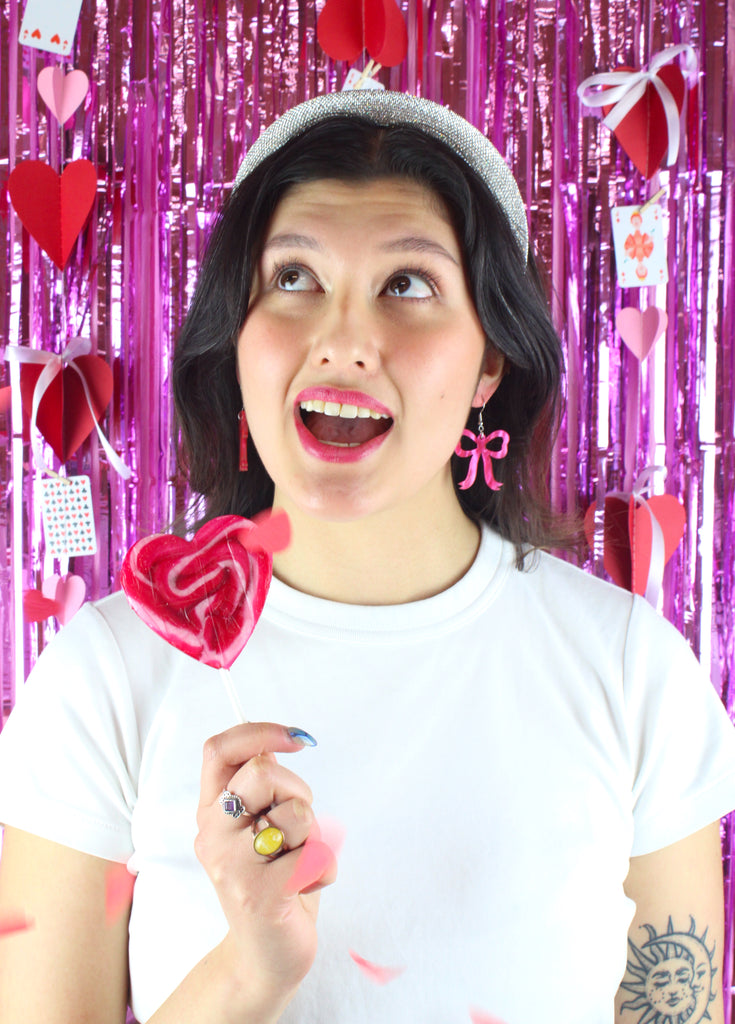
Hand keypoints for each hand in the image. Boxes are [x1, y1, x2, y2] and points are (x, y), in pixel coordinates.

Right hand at [194, 722, 335, 1009]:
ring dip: (314, 836)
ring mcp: (231, 865)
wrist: (264, 958)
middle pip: (263, 772)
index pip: (218, 749)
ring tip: (297, 863)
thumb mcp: (260, 826)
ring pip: (296, 812)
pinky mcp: (259, 894)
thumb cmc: (273, 881)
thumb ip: (262, 788)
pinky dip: (325, 869)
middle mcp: (212, 834)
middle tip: (297, 827)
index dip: (259, 732)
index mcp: (211, 812)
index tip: (297, 739)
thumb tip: (283, 741)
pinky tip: (305, 889)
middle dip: (298, 791)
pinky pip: (314, 854)